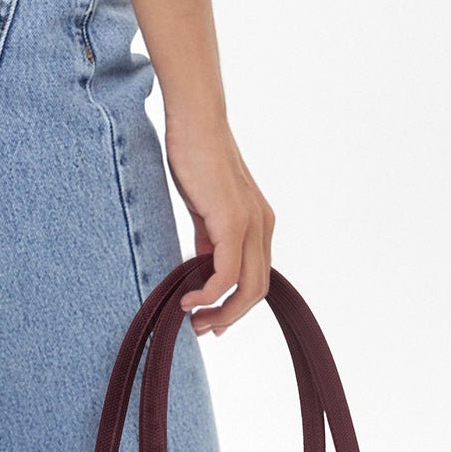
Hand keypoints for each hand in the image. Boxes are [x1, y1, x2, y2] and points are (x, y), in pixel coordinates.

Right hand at [163, 105, 273, 334]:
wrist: (194, 122)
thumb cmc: (194, 158)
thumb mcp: (204, 207)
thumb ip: (208, 238)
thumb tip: (202, 268)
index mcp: (259, 224)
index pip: (257, 278)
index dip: (236, 306)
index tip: (209, 319)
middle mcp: (263, 226)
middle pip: (258, 291)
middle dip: (230, 316)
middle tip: (201, 329)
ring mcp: (251, 224)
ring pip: (248, 288)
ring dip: (220, 312)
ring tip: (192, 319)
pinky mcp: (233, 221)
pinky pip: (227, 273)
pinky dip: (209, 294)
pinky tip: (187, 299)